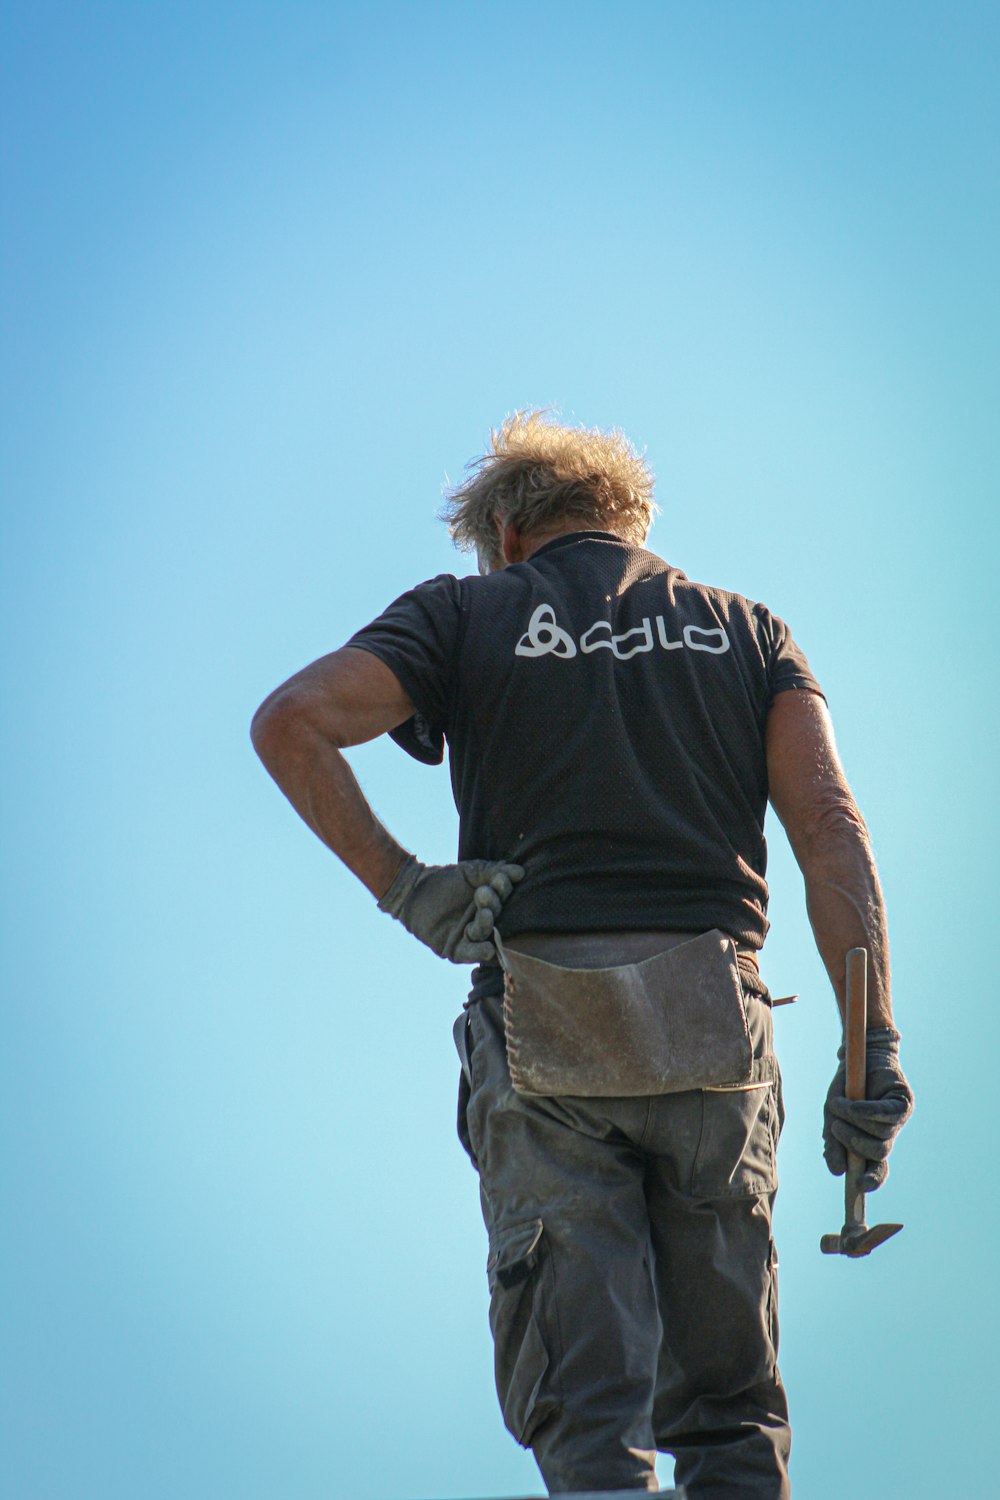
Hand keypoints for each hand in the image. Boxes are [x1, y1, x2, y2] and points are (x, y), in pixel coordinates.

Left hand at [377, 854, 524, 962]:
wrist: (413, 889)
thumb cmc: (445, 879)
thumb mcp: (472, 872)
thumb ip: (494, 871)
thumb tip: (520, 872)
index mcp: (492, 903)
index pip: (505, 898)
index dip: (504, 890)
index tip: (499, 879)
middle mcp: (485, 922)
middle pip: (497, 916)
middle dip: (493, 904)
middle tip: (483, 893)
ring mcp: (471, 937)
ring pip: (485, 934)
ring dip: (487, 924)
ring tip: (485, 913)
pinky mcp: (456, 950)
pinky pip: (471, 953)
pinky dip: (480, 952)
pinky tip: (488, 948)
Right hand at [823, 1027, 913, 1190]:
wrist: (857, 1054)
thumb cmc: (846, 1087)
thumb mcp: (833, 1116)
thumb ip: (834, 1143)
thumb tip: (836, 1171)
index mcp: (874, 1140)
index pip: (878, 1168)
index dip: (873, 1180)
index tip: (860, 1186)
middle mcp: (889, 1133)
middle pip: (879, 1153)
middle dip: (854, 1145)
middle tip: (835, 1127)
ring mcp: (899, 1118)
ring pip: (881, 1134)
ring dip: (853, 1122)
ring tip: (837, 1105)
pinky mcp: (902, 1101)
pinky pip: (886, 1114)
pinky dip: (866, 1111)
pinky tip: (851, 1104)